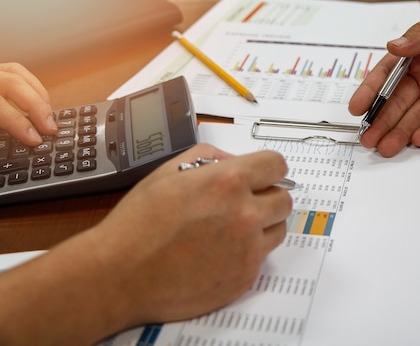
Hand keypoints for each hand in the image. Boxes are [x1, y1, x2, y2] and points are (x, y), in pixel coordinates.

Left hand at [0, 62, 56, 144]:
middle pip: (15, 84)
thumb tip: (26, 137)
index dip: (20, 123)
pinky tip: (40, 101)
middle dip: (37, 107)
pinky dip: (33, 86)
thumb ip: (2, 127)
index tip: (35, 139)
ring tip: (48, 115)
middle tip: (49, 128)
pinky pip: (18, 72)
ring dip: (39, 95)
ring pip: (19, 73)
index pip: (1, 107)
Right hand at [92, 143, 292, 327]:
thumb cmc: (138, 223)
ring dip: (262, 226)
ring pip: (278, 230)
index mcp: (229, 182)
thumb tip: (234, 161)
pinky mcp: (244, 278)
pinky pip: (261, 259)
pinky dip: (247, 254)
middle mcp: (245, 215)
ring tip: (230, 229)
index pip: (277, 165)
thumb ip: (209, 157)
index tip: (263, 174)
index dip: (269, 168)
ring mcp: (248, 250)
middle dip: (267, 197)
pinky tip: (219, 253)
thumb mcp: (169, 171)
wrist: (120, 274)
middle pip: (284, 199)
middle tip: (244, 202)